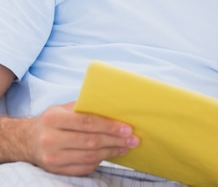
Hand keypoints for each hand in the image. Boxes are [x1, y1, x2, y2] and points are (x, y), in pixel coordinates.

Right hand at [21, 102, 138, 175]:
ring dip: (111, 152)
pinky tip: (109, 155)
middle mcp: (50, 138)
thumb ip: (86, 107)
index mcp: (54, 118)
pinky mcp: (54, 170)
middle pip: (91, 141)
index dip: (110, 126)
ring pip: (89, 156)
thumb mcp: (64, 108)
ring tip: (125, 147)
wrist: (25, 140)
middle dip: (116, 140)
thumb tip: (115, 108)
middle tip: (133, 140)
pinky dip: (99, 161)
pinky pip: (83, 168)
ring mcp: (51, 157)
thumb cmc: (52, 120)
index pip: (88, 122)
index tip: (127, 129)